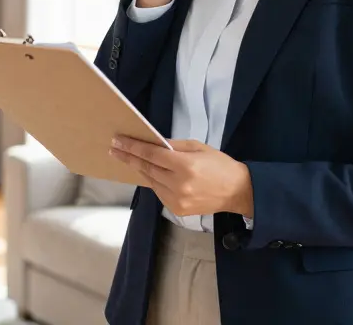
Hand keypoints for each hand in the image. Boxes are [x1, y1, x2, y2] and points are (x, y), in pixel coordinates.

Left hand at [109, 136, 253, 218]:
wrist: (237, 191)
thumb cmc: (219, 165)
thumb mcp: (198, 147)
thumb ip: (174, 146)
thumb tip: (153, 143)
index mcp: (186, 166)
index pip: (152, 155)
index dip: (133, 147)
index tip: (118, 141)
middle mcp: (179, 185)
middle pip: (147, 169)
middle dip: (129, 158)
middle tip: (114, 149)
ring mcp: (177, 200)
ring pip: (151, 181)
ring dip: (139, 170)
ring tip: (127, 158)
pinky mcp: (177, 210)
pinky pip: (158, 192)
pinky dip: (153, 182)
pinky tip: (147, 173)